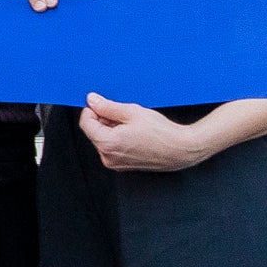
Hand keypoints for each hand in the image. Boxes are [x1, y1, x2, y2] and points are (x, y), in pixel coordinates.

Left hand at [79, 94, 208, 171]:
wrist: (180, 150)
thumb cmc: (161, 133)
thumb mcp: (133, 112)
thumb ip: (108, 106)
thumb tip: (92, 100)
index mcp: (108, 144)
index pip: (86, 123)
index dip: (92, 110)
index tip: (101, 104)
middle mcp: (108, 157)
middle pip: (94, 132)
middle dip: (103, 120)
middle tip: (123, 114)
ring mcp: (115, 164)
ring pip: (103, 140)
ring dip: (111, 129)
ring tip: (132, 125)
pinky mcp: (122, 166)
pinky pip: (112, 148)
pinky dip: (118, 138)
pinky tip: (134, 134)